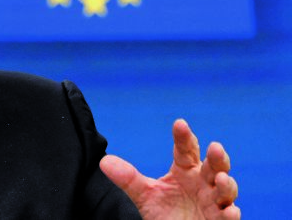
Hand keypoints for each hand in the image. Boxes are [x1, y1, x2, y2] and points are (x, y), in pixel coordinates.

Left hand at [99, 119, 239, 218]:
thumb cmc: (165, 212)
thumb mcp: (145, 195)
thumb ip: (128, 178)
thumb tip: (104, 162)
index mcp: (186, 170)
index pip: (186, 149)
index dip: (184, 137)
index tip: (179, 123)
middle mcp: (203, 182)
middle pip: (214, 165)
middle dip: (217, 157)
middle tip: (215, 147)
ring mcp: (214, 202)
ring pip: (226, 189)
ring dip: (226, 184)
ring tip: (220, 179)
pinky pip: (229, 217)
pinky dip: (230, 213)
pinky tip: (229, 211)